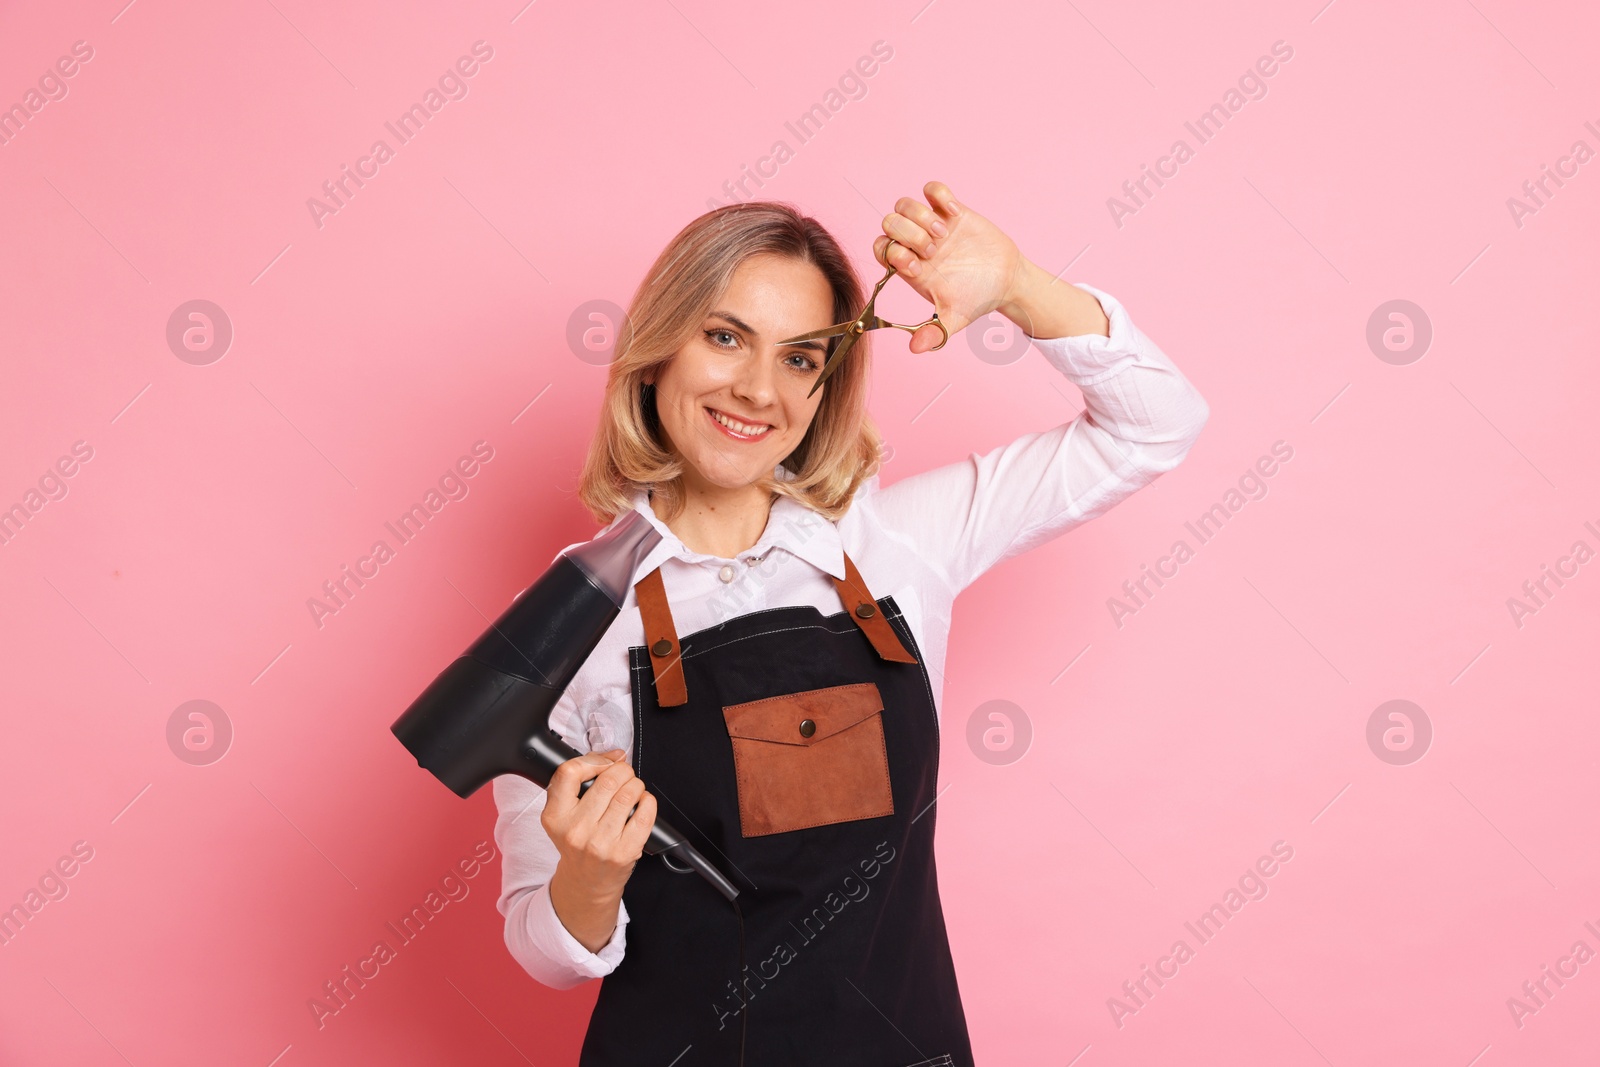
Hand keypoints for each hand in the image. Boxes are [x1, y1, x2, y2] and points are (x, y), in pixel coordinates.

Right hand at [542, 748, 656, 901]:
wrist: (586, 883)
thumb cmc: (578, 843)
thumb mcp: (563, 814)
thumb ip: (578, 784)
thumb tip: (615, 756)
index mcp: (555, 817)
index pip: (570, 773)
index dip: (594, 760)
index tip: (607, 760)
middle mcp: (575, 830)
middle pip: (608, 780)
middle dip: (622, 771)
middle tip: (624, 776)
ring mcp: (600, 843)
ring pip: (629, 793)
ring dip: (636, 785)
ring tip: (632, 790)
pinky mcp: (624, 852)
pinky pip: (645, 813)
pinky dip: (647, 802)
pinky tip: (641, 804)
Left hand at [873, 181, 1030, 352]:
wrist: (1006, 281)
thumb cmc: (977, 299)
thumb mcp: (955, 319)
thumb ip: (935, 333)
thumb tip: (915, 349)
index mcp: (910, 267)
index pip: (881, 250)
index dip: (893, 255)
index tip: (918, 267)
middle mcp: (915, 244)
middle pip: (888, 224)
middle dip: (907, 234)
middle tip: (934, 250)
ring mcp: (931, 224)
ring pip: (903, 204)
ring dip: (921, 216)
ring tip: (944, 233)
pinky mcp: (950, 210)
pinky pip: (932, 189)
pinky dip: (939, 195)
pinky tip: (954, 213)